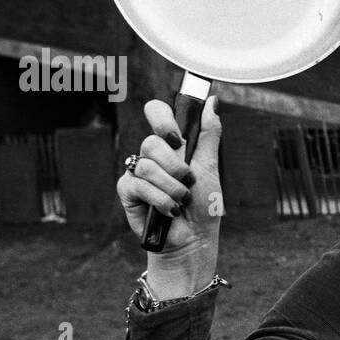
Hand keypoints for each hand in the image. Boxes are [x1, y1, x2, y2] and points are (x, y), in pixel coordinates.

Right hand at [116, 96, 222, 257]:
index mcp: (171, 144)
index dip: (162, 118)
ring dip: (172, 187)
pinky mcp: (127, 191)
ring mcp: (137, 172)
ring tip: (182, 201)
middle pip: (151, 142)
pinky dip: (160, 200)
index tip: (177, 137)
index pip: (157, 113)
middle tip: (188, 181)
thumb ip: (209, 134)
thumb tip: (212, 101)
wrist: (194, 238)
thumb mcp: (210, 167)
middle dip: (176, 166)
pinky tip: (169, 211)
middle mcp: (151, 155)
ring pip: (146, 165)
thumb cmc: (203, 204)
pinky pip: (138, 184)